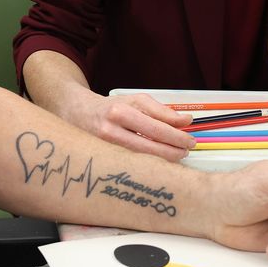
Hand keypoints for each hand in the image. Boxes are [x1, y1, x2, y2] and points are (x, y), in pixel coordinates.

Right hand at [66, 91, 194, 159]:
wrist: (76, 114)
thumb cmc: (110, 107)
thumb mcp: (135, 100)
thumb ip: (161, 111)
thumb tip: (186, 120)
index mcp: (119, 112)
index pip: (156, 128)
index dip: (177, 136)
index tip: (190, 139)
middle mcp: (110, 132)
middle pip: (150, 149)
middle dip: (174, 151)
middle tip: (187, 150)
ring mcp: (105, 150)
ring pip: (142, 161)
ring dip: (164, 160)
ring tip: (176, 155)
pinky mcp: (104, 162)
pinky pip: (133, 166)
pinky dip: (150, 165)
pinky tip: (159, 162)